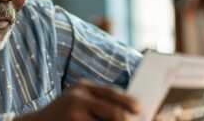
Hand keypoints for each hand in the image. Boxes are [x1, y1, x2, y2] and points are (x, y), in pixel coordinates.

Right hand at [14, 79, 140, 120]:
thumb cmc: (63, 113)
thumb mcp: (78, 100)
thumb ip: (99, 101)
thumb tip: (130, 110)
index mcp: (83, 87)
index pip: (113, 93)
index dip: (129, 103)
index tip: (140, 110)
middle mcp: (78, 98)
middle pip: (114, 113)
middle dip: (127, 120)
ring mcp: (74, 114)